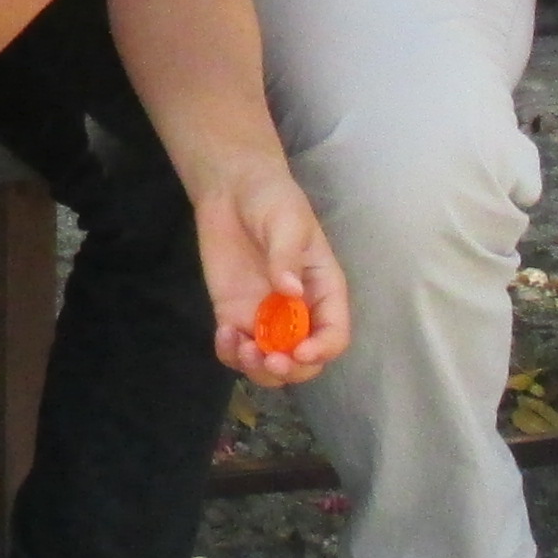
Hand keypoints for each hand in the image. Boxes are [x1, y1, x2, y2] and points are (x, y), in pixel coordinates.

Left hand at [197, 157, 350, 386]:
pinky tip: (223, 335)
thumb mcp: (286, 221)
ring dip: (258, 369)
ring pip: (269, 362)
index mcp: (323, 291)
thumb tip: (290, 292)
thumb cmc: (272, 199)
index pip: (334, 334)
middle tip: (269, 358)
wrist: (232, 189)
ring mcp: (264, 316)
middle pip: (303, 360)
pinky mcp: (234, 314)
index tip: (299, 351)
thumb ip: (286, 256)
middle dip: (289, 368)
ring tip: (242, 347)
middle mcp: (298, 311)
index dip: (322, 350)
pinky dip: (230, 354)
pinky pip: (236, 348)